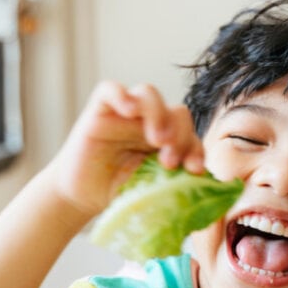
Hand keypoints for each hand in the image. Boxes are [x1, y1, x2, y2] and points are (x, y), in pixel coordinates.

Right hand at [47, 81, 203, 217]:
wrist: (81, 198)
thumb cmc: (119, 194)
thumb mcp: (152, 192)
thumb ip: (176, 186)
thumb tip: (206, 190)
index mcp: (169, 142)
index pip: (191, 135)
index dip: (197, 149)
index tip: (194, 170)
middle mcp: (150, 123)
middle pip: (177, 112)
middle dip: (181, 135)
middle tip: (170, 161)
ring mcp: (125, 114)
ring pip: (149, 94)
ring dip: (158, 114)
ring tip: (157, 140)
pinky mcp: (99, 111)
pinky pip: (110, 90)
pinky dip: (121, 95)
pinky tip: (129, 110)